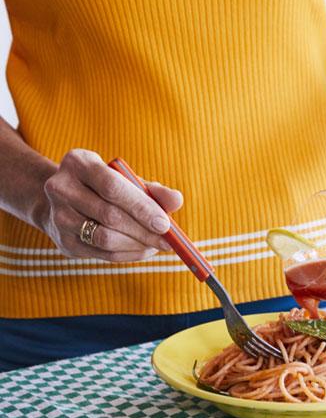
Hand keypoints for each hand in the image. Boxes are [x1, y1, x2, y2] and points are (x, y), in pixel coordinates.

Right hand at [41, 149, 182, 260]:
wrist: (66, 203)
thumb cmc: (108, 189)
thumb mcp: (129, 181)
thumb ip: (154, 190)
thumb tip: (177, 200)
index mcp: (79, 163)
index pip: (113, 187)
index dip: (141, 207)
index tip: (165, 224)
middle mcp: (61, 187)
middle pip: (109, 215)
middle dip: (144, 231)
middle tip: (168, 242)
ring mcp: (58, 216)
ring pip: (104, 238)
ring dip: (137, 245)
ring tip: (156, 245)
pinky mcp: (63, 241)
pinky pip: (102, 254)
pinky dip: (128, 254)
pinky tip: (143, 250)